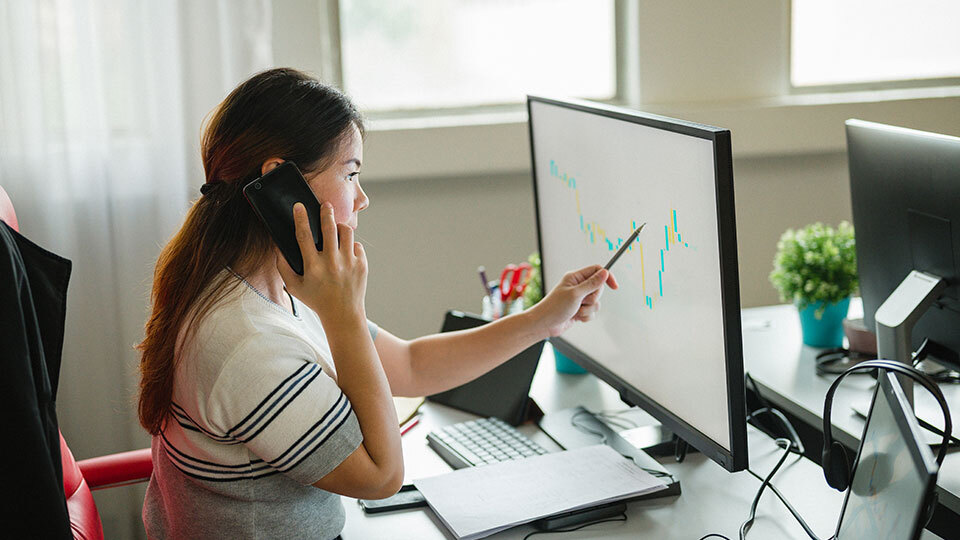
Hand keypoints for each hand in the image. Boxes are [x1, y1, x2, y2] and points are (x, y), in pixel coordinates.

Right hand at [277, 202, 367, 327]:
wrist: (343, 314)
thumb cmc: (317, 300)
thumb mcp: (295, 287)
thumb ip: (283, 268)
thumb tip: (279, 248)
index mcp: (313, 267)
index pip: (304, 236)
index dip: (300, 218)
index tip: (299, 206)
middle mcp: (332, 263)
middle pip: (329, 228)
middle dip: (326, 212)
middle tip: (325, 205)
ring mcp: (349, 263)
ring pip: (346, 232)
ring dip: (340, 227)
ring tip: (335, 228)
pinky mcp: (362, 264)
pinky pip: (356, 245)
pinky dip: (350, 245)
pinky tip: (345, 252)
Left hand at [530, 264, 618, 336]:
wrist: (545, 325)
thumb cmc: (555, 307)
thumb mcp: (575, 294)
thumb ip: (592, 284)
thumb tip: (605, 273)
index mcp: (575, 277)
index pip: (596, 271)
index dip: (607, 277)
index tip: (614, 286)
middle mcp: (578, 286)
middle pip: (598, 288)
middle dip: (593, 298)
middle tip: (582, 301)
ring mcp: (579, 298)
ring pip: (596, 302)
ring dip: (588, 309)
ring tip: (575, 311)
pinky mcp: (579, 309)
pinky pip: (592, 312)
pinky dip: (586, 316)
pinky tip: (575, 318)